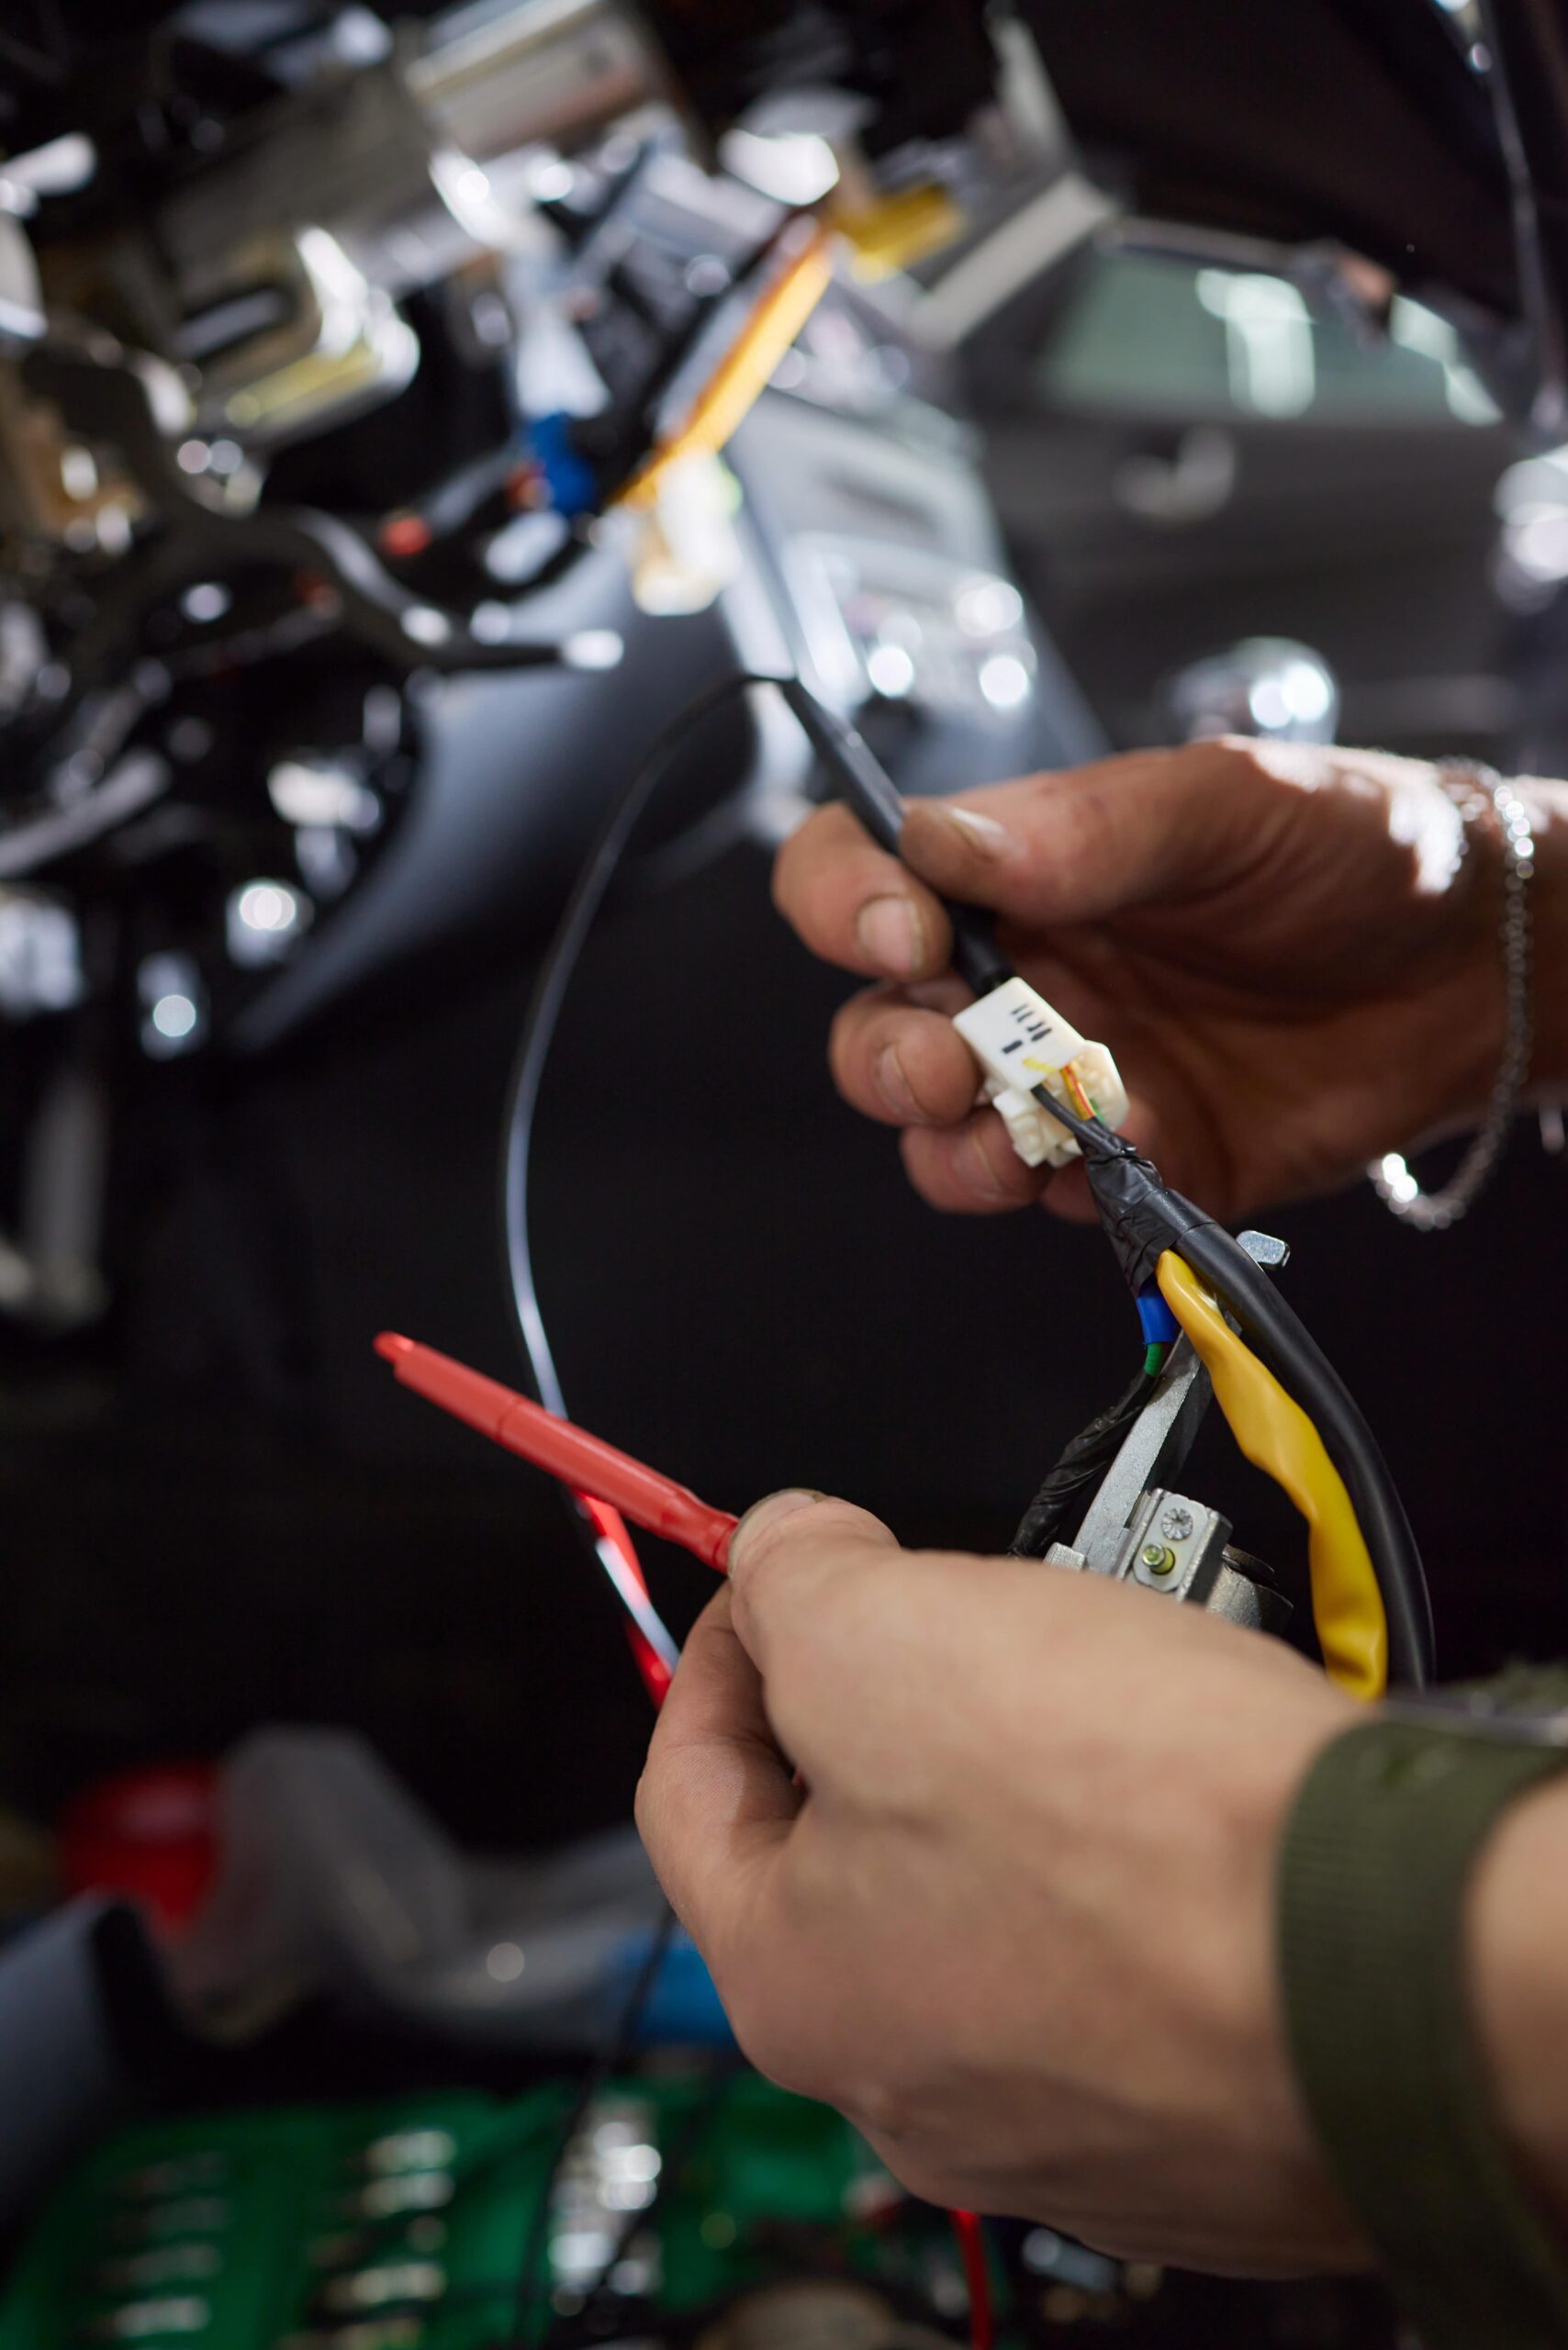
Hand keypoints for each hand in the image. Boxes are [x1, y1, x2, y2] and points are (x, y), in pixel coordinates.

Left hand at [636, 1490, 1360, 2272]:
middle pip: (837, 1847)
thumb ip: (792, 1576)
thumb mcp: (885, 1627)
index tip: (774, 1583)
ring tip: (1084, 1698)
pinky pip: (1107, 1958)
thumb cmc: (1144, 1829)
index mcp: (794, 1984)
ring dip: (1004, 1783)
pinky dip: (1117, 1868)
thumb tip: (781, 1552)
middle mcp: (905, 2085)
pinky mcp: (1179, 2110)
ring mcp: (1050, 2111)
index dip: (726, 1645)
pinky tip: (1171, 1804)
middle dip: (874, 1708)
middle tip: (939, 1621)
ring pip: (978, 1899)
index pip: (687, 1782)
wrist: (1390, 1950)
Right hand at [772, 738, 1540, 1223]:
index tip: (902, 933)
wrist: (1481, 965)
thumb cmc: (1357, 849)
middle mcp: (1024, 977)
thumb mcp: (1226, 801)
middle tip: (946, 1064)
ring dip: (951, 1146)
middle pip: (878, 1028)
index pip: (864, 876)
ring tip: (1016, 1135)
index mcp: (1019, 869)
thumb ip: (1086, 828)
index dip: (845, 905)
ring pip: (941, 1135)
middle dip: (885, 1058)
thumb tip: (943, 845)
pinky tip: (1121, 1150)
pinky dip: (1063, 1186)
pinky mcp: (1135, 1161)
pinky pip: (1054, 1195)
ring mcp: (1072, 1078)